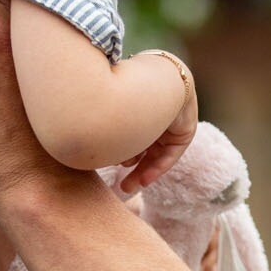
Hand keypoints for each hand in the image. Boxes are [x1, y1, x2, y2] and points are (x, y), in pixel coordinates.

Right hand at [117, 64, 195, 191]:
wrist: (158, 82)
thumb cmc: (126, 94)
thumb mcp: (112, 116)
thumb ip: (105, 131)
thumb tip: (86, 149)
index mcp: (137, 100)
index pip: (129, 131)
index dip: (118, 150)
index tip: (106, 164)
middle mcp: (154, 109)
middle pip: (143, 144)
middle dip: (131, 167)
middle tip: (120, 186)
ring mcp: (171, 119)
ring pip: (156, 152)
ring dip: (142, 171)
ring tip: (127, 187)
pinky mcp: (185, 130)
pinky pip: (171, 153)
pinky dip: (158, 167)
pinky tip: (144, 182)